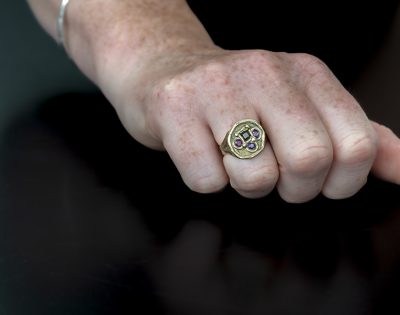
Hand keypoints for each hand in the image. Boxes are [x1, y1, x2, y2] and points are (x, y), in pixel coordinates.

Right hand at [99, 47, 399, 201]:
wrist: (164, 68)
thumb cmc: (235, 96)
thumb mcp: (302, 105)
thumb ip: (357, 136)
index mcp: (308, 74)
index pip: (356, 146)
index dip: (339, 181)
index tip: (313, 178)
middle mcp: (266, 73)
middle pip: (308, 162)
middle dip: (292, 188)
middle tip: (272, 173)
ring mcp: (217, 88)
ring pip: (255, 177)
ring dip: (245, 184)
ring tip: (232, 160)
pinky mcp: (175, 108)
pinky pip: (206, 180)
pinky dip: (206, 180)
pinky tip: (199, 152)